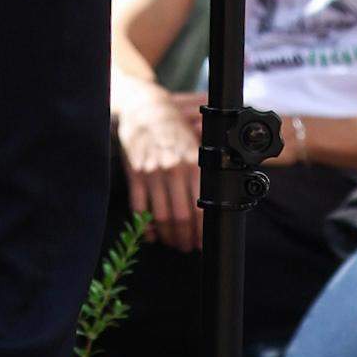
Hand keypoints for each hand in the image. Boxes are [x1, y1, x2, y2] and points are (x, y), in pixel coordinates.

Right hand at [115, 81, 204, 250]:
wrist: (144, 108)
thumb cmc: (174, 129)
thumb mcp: (196, 143)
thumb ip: (207, 171)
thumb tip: (221, 203)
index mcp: (193, 163)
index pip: (201, 209)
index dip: (202, 233)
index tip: (202, 243)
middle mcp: (173, 169)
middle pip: (181, 218)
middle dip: (185, 239)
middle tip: (187, 247)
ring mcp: (152, 173)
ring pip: (161, 218)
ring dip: (168, 237)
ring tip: (172, 243)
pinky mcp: (135, 174)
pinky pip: (139, 209)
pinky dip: (145, 227)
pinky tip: (152, 234)